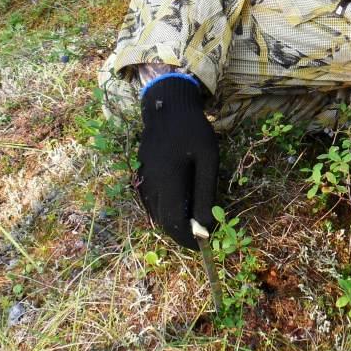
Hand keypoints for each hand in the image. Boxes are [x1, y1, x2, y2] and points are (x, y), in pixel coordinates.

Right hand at [137, 75, 218, 248]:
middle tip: (202, 233)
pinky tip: (182, 201)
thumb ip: (205, 193)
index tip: (203, 245)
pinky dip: (166, 207)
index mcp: (167, 182)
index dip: (188, 238)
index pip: (173, 222)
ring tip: (195, 219)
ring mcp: (144, 179)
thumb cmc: (193, 130)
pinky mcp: (142, 173)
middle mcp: (150, 185)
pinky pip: (153, 199)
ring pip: (157, 211)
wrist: (169, 105)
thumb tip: (204, 226)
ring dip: (174, 220)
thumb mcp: (208, 159)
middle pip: (163, 220)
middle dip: (182, 231)